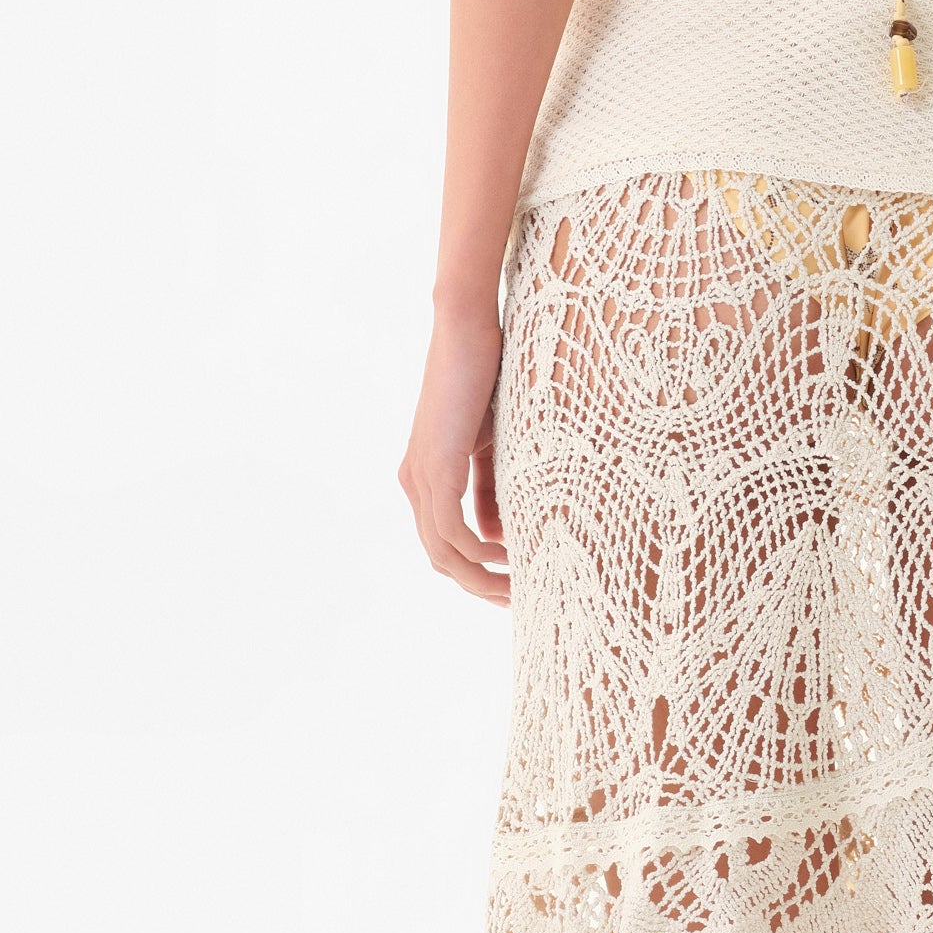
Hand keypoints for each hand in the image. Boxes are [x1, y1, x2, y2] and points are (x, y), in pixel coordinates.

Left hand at [400, 300, 510, 606]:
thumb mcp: (493, 446)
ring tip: (517, 589)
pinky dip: (477, 552)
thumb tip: (498, 538)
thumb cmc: (486, 378)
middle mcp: (414, 482)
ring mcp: (421, 476)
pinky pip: (450, 531)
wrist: (468, 332)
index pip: (443, 543)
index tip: (513, 585)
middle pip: (439, 558)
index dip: (475, 572)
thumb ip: (490, 490)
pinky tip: (506, 557)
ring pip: (442, 552)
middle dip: (477, 586)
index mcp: (425, 477)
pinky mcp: (435, 467)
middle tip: (517, 600)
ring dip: (479, 578)